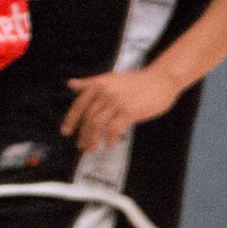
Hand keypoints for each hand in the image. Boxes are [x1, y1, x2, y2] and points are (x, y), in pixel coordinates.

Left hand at [63, 65, 182, 151]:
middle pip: (88, 117)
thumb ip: (90, 83)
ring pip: (98, 124)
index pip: (79, 105)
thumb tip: (71, 84)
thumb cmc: (136, 82)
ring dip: (93, 139)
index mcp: (98, 85)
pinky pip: (114, 128)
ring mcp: (117, 102)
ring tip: (92, 148)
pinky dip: (109, 139)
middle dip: (83, 134)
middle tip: (81, 145)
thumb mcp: (110, 79)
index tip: (65, 132)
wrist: (160, 80)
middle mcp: (105, 93)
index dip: (71, 120)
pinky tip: (108, 145)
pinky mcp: (130, 112)